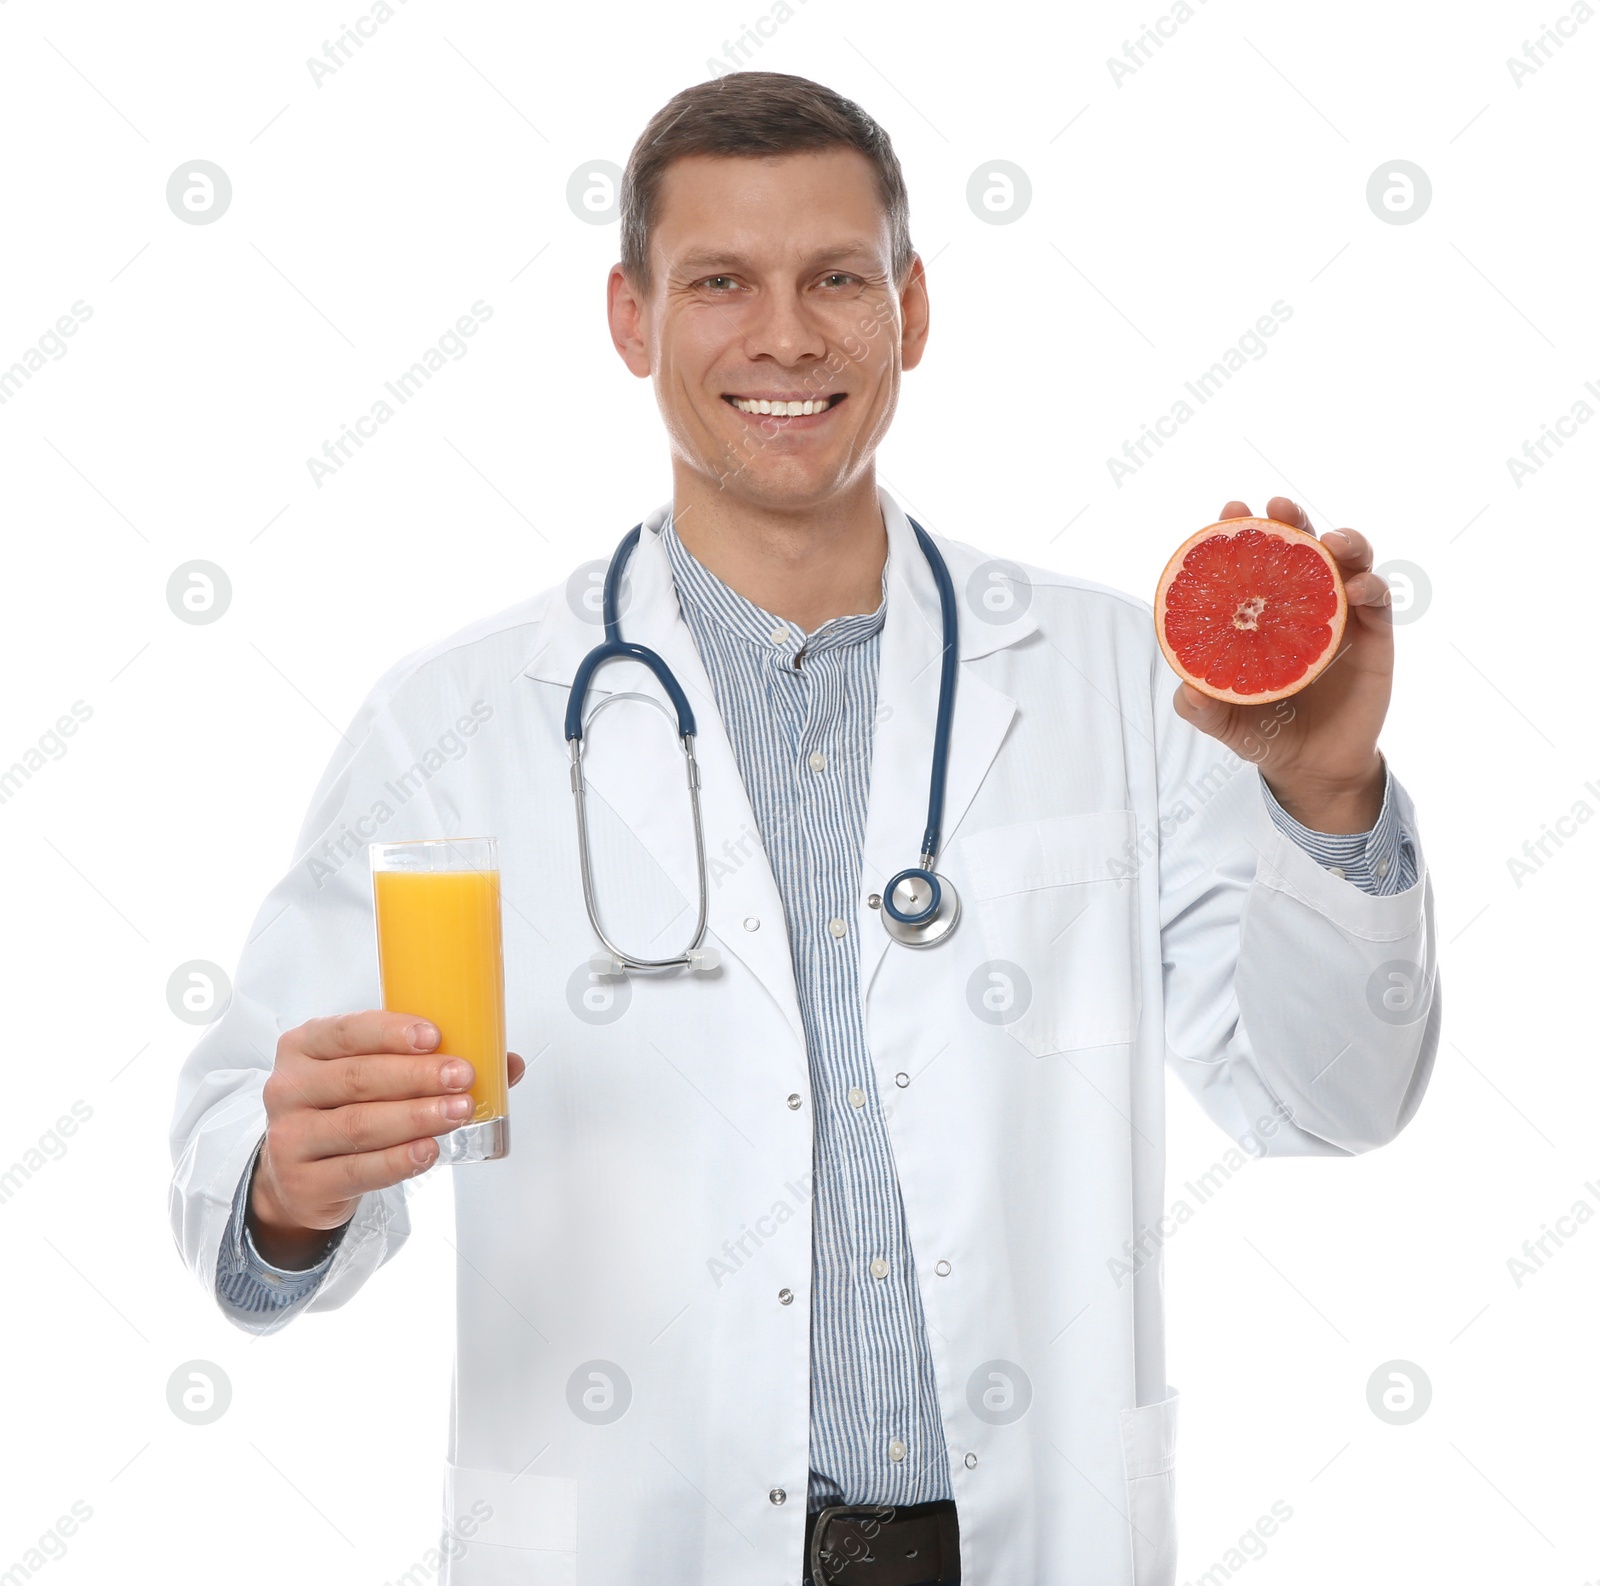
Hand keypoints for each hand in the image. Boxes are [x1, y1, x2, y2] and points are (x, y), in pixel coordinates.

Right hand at [250, 1011, 526, 1267]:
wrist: (299, 1174)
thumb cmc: (345, 1108)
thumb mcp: (372, 1073)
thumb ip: (429, 1060)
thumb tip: (507, 1063)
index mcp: (305, 1046)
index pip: (345, 1031)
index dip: (391, 1032)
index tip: (434, 1036)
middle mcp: (289, 1088)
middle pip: (357, 1079)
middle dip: (417, 1077)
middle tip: (463, 1077)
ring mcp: (290, 1137)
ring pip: (360, 1125)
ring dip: (416, 1117)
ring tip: (458, 1112)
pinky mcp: (303, 1182)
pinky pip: (358, 1170)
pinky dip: (399, 1161)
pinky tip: (429, 1150)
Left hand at [1171, 496, 1392, 832]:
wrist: (1312, 768)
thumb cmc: (1264, 734)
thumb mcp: (1224, 723)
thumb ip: (1201, 708)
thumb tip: (1185, 690)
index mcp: (1263, 612)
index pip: (1255, 561)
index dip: (1244, 531)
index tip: (1231, 509)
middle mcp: (1303, 605)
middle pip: (1302, 548)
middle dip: (1291, 519)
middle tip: (1278, 506)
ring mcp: (1341, 616)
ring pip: (1349, 562)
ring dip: (1343, 541)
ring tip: (1329, 540)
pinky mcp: (1374, 637)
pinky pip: (1378, 602)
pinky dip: (1370, 587)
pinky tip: (1356, 588)